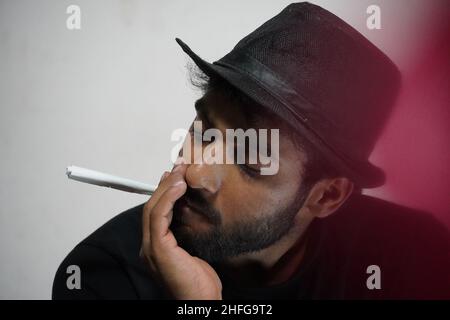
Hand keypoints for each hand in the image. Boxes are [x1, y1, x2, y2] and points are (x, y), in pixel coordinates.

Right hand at [140, 164, 221, 299]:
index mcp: (156, 246)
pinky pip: (159, 217)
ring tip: (180, 172)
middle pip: (151, 206)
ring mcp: (150, 248)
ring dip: (166, 187)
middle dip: (165, 184)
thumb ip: (187, 233)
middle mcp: (148, 246)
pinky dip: (167, 198)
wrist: (199, 302)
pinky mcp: (158, 249)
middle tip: (179, 167)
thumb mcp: (194, 250)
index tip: (175, 176)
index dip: (163, 191)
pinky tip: (179, 186)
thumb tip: (189, 213)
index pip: (155, 212)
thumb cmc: (199, 281)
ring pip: (153, 208)